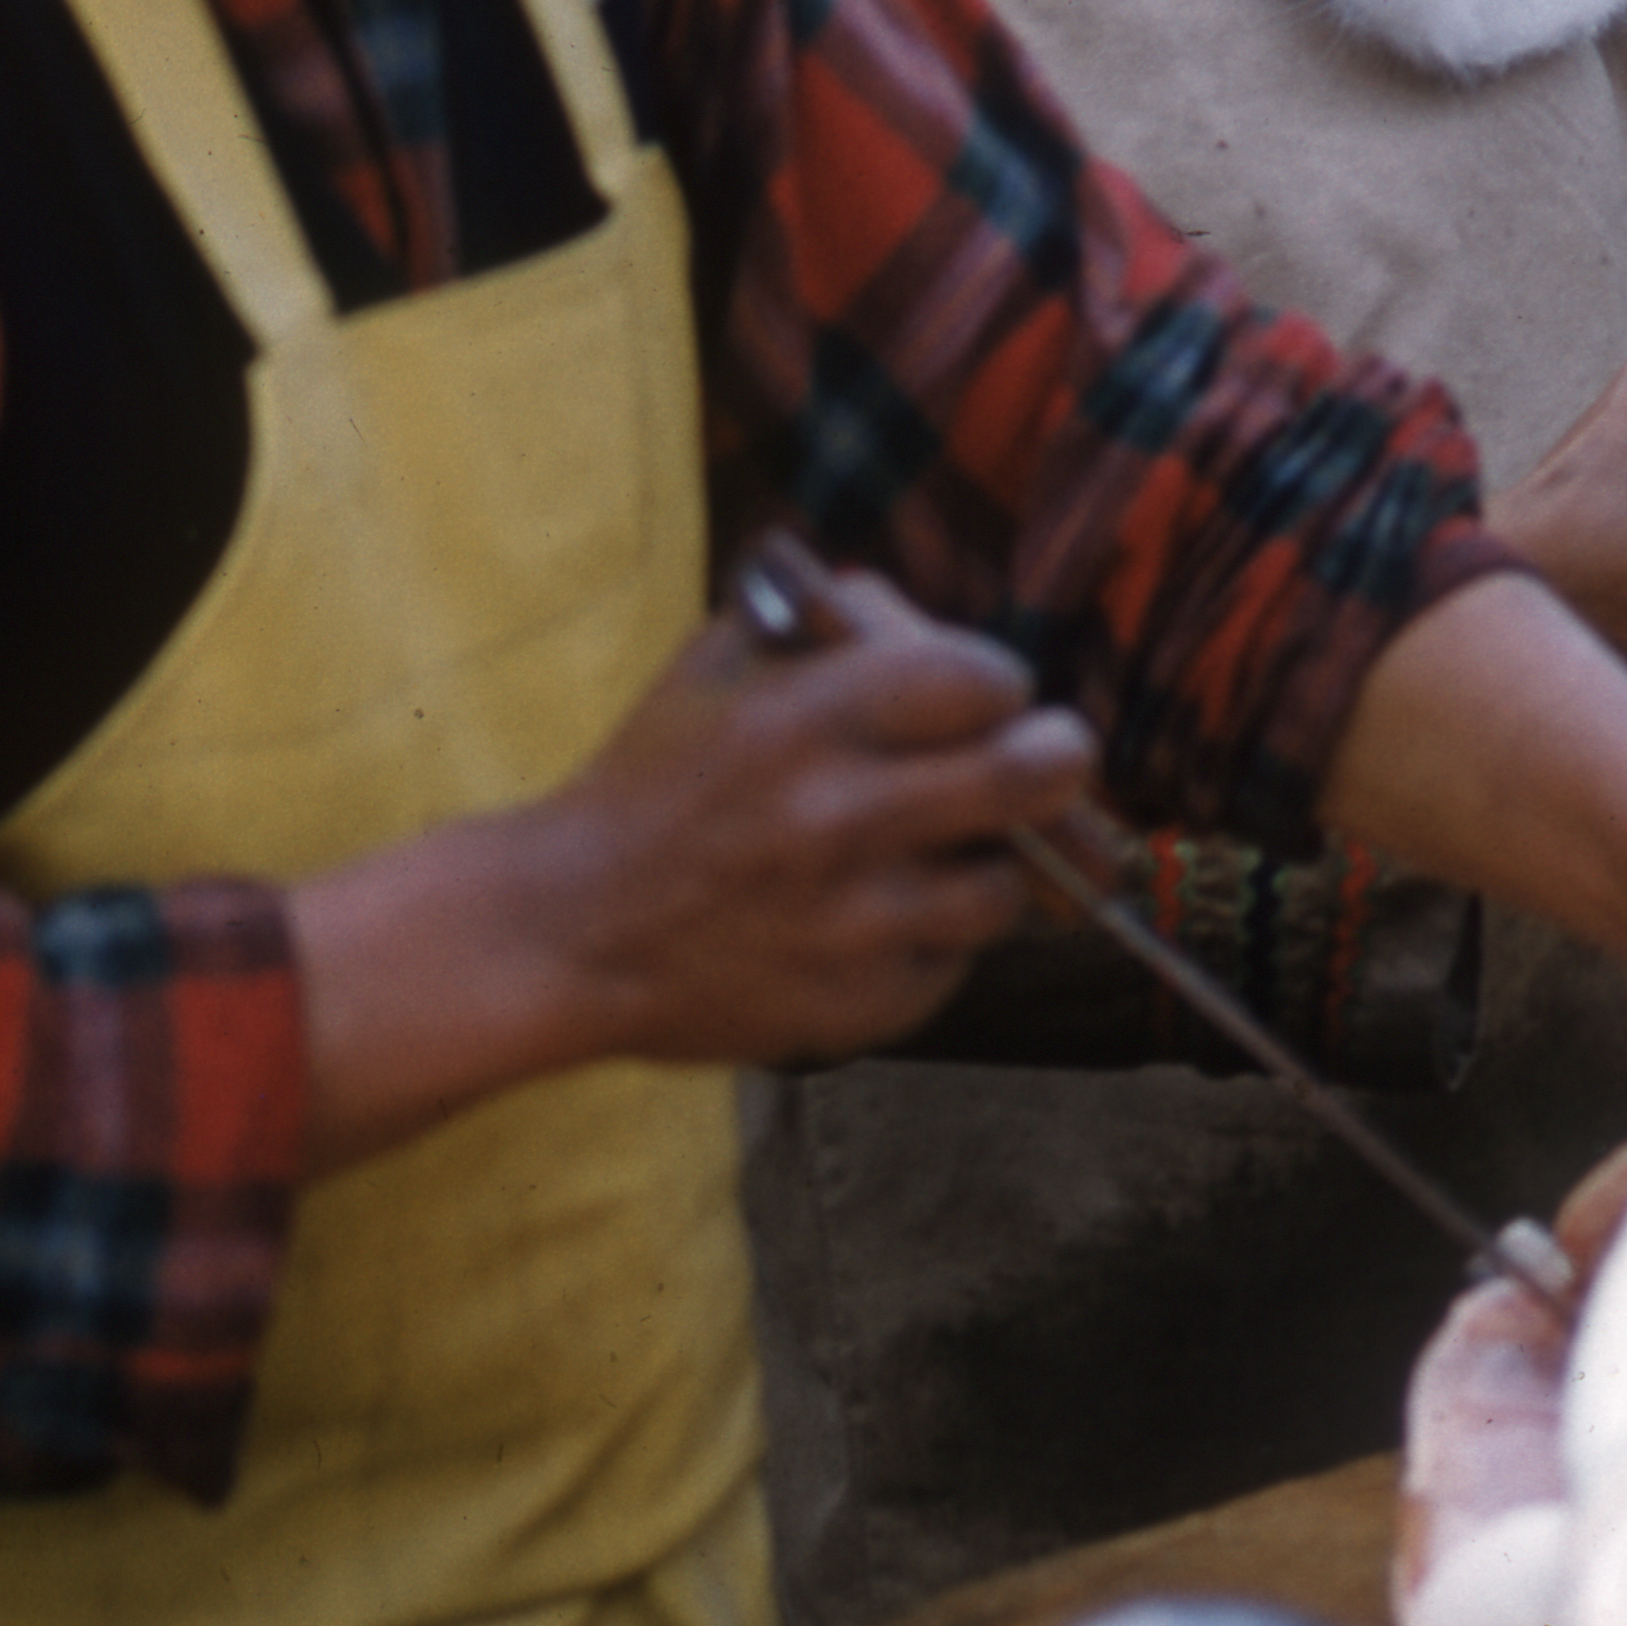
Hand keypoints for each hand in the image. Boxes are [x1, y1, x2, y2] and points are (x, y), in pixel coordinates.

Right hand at [291, 575, 1096, 1169]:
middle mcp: (842, 818)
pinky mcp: (864, 1006)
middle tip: (1049, 764)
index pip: (985, 679)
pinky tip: (870, 921)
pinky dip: (931, 939)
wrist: (567, 934)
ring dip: (988, 864)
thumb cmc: (654, 784)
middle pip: (1036, 776)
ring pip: (1008, 884)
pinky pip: (954, 962)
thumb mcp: (718, 663)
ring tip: (929, 854)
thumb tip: (935, 620)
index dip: (1000, 687)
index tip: (986, 701)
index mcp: (807, 719)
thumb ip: (832, 622)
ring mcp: (858, 922)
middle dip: (1058, 761)